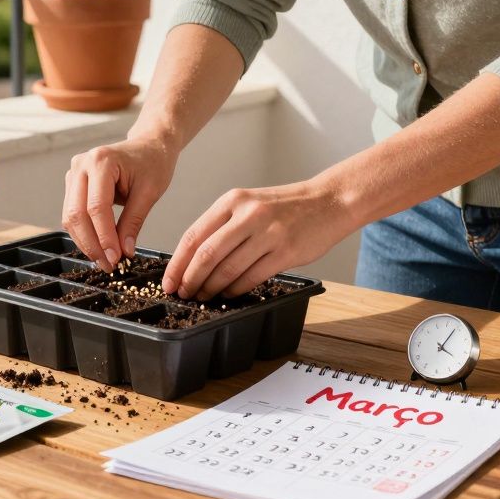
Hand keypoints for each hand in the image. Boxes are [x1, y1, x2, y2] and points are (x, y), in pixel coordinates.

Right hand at [63, 136, 177, 270]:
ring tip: (105, 260)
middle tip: (109, 265)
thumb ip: (134, 222)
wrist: (148, 145)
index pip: (97, 207)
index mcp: (101, 161)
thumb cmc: (152, 163)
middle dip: (92, 244)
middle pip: (77, 214)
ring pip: (70, 217)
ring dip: (86, 242)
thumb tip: (124, 252)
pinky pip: (73, 214)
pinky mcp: (73, 183)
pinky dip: (84, 233)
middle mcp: (81, 165)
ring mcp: (74, 173)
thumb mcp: (149, 192)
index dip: (105, 236)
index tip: (116, 258)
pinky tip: (99, 247)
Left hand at [163, 179, 358, 299]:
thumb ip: (223, 226)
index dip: (177, 263)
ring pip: (227, 269)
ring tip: (204, 297)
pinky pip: (251, 277)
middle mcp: (248, 215)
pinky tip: (229, 295)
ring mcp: (267, 233)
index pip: (194, 236)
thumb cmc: (286, 207)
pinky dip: (235, 290)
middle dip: (190, 280)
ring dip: (211, 289)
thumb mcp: (249, 204)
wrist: (329, 201)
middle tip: (184, 294)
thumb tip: (193, 259)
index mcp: (232, 201)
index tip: (169, 281)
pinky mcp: (285, 252)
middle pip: (206, 255)